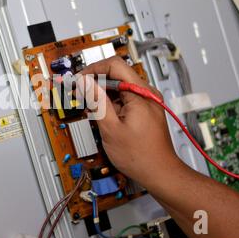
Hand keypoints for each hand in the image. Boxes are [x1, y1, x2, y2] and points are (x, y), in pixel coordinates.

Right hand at [79, 56, 182, 186]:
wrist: (159, 172)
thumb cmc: (140, 156)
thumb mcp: (111, 128)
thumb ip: (97, 101)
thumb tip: (85, 82)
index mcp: (140, 93)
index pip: (114, 65)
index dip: (93, 70)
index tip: (79, 80)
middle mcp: (146, 93)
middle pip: (116, 74)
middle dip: (96, 82)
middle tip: (80, 93)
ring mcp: (147, 100)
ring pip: (119, 86)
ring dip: (102, 94)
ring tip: (90, 107)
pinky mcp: (145, 109)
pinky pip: (125, 97)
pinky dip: (111, 102)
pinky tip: (102, 115)